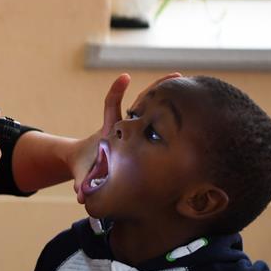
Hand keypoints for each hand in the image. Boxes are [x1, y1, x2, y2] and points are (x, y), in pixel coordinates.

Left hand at [73, 72, 181, 202]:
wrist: (84, 164)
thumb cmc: (83, 167)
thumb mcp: (81, 174)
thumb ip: (81, 182)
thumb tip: (80, 195)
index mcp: (109, 130)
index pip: (111, 105)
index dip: (117, 91)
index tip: (125, 77)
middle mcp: (123, 126)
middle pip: (139, 102)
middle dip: (156, 88)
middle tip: (177, 75)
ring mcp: (133, 131)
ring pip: (150, 112)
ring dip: (167, 101)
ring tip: (189, 88)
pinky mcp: (139, 139)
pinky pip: (153, 126)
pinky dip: (166, 120)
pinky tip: (188, 114)